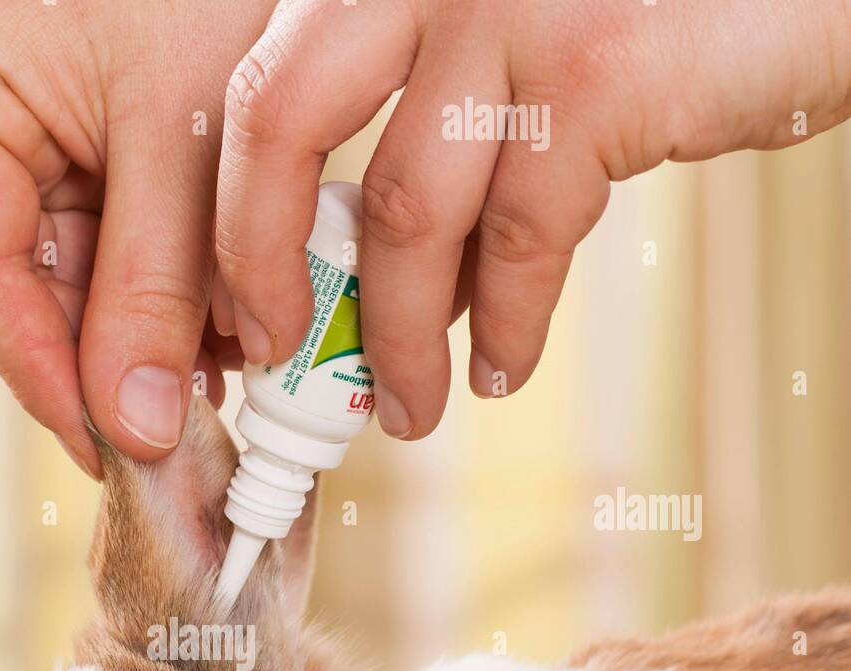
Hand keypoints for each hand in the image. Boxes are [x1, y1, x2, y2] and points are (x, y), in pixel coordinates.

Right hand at [0, 0, 270, 474]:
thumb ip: (156, 283)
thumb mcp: (187, 131)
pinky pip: (116, 234)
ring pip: (75, 271)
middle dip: (107, 354)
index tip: (111, 446)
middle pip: (22, 284)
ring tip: (225, 355)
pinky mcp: (91, 130)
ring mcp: (33, 122)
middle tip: (184, 412)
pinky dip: (171, 280)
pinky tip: (226, 309)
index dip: (42, 373)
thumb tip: (135, 427)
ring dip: (149, 325)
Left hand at [216, 0, 850, 438]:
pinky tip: (504, 367)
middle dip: (265, 264)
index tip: (247, 308)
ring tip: (411, 408)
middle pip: (283, 124)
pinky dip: (509, 325)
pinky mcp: (599, 72)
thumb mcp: (511, 47)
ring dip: (400, 337)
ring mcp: (510, 8)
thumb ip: (440, 135)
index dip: (238, 213)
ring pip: (404, 211)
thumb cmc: (653, 9)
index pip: (263, 85)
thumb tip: (391, 284)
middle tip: (280, 360)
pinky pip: (521, 240)